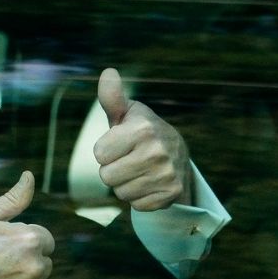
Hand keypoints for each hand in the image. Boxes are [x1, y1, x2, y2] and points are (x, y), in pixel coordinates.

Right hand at [0, 171, 53, 278]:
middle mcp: (34, 263)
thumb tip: (29, 177)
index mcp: (29, 238)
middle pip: (44, 259)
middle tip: (0, 259)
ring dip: (28, 276)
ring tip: (1, 274)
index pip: (45, 238)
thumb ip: (14, 198)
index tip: (6, 245)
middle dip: (28, 258)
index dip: (25, 240)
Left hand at [94, 68, 191, 211]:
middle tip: (130, 159)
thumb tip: (108, 72)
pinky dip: (140, 197)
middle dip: (113, 170)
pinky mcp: (170, 194)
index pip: (99, 154)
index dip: (106, 150)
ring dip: (126, 184)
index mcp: (143, 129)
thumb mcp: (127, 113)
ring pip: (121, 193)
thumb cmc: (142, 131)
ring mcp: (166, 175)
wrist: (178, 154)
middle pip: (107, 177)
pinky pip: (136, 205)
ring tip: (140, 170)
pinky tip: (150, 183)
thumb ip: (112, 97)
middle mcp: (157, 152)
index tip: (120, 143)